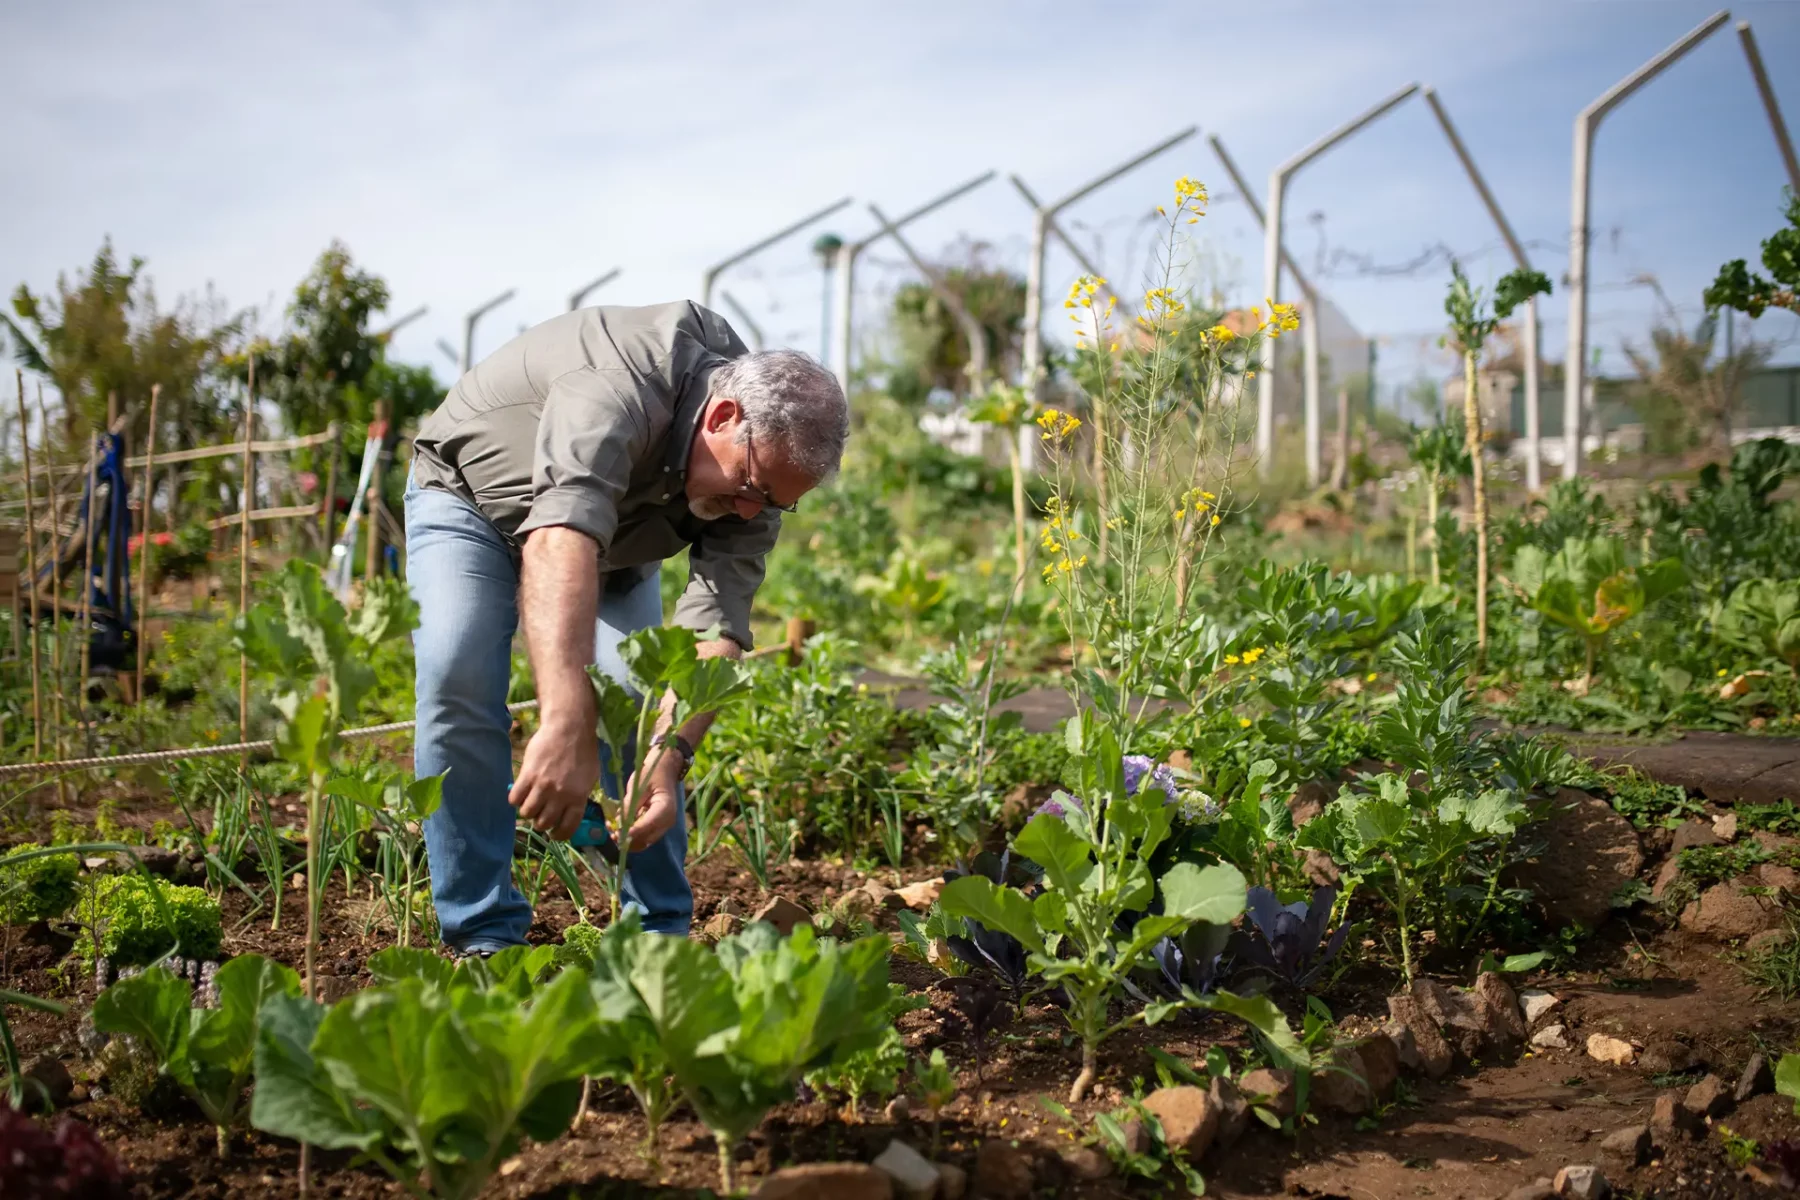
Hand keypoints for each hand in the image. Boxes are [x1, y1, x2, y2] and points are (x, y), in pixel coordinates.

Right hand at [509, 718, 598, 841]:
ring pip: (527, 813)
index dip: (559, 835)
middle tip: (541, 814)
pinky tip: (520, 793)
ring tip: (531, 803)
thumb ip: (580, 796)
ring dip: (528, 812)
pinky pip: (514, 798)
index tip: (554, 833)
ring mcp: (543, 785)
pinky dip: (515, 800)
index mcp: (578, 797)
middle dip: (542, 823)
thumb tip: (571, 813)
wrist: (569, 727)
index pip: (567, 828)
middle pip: (543, 823)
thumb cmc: (583, 751)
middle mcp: (560, 795)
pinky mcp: (528, 775)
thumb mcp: (590, 777)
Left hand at [621, 747, 683, 851]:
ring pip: (643, 841)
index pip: (649, 824)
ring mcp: (662, 825)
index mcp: (665, 808)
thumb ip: (630, 805)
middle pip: (646, 839)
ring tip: (612, 831)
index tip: (618, 833)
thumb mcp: (639, 786)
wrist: (664, 770)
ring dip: (627, 840)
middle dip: (628, 839)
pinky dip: (630, 836)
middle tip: (612, 833)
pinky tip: (618, 829)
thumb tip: (619, 823)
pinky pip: (642, 836)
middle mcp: (666, 821)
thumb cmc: (652, 773)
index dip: (633, 831)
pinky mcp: (655, 826)